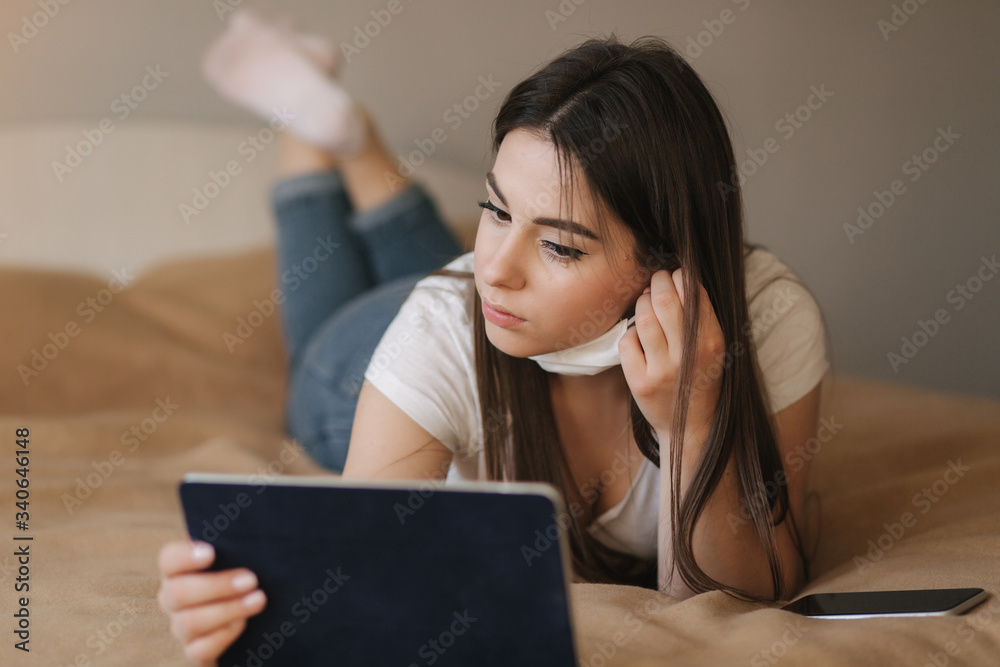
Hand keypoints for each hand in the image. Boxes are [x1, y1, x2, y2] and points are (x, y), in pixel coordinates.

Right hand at [157, 540, 266, 664]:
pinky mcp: (197, 652)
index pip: (168, 559)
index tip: (211, 552)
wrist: (260, 621)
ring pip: (190, 622)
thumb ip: (240, 542)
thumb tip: (256, 520)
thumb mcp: (246, 556)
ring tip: (259, 599)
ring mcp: (183, 627)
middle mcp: (175, 599)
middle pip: (178, 593)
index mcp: (182, 570)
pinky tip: (243, 625)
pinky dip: (222, 636)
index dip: (184, 556)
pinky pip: (198, 651)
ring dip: (227, 610)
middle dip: (217, 586)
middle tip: (251, 579)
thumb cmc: (252, 575)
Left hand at [618, 268, 724, 439]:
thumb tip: (680, 276)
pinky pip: (627, 341)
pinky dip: (630, 333)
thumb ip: (701, 317)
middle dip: (658, 281)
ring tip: (647, 301)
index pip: (693, 295)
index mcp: (711, 343)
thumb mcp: (714, 348)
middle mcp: (687, 356)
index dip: (680, 276)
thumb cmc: (701, 380)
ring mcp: (662, 370)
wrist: (691, 427)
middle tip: (657, 279)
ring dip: (642, 302)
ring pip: (643, 318)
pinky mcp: (640, 382)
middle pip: (664, 300)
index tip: (676, 273)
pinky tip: (639, 336)